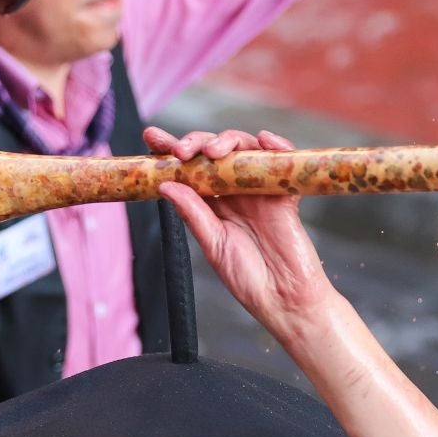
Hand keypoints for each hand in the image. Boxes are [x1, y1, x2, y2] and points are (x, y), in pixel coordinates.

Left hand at [147, 127, 337, 332]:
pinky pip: (284, 162)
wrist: (283, 299)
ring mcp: (260, 191)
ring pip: (245, 150)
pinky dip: (276, 146)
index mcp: (212, 205)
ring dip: (228, 141)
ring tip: (213, 152)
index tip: (151, 137)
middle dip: (196, 142)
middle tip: (182, 151)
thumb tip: (165, 185)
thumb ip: (194, 213)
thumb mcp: (213, 245)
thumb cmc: (248, 279)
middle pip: (215, 153)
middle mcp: (235, 193)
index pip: (190, 171)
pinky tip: (263, 140)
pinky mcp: (285, 195)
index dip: (171, 152)